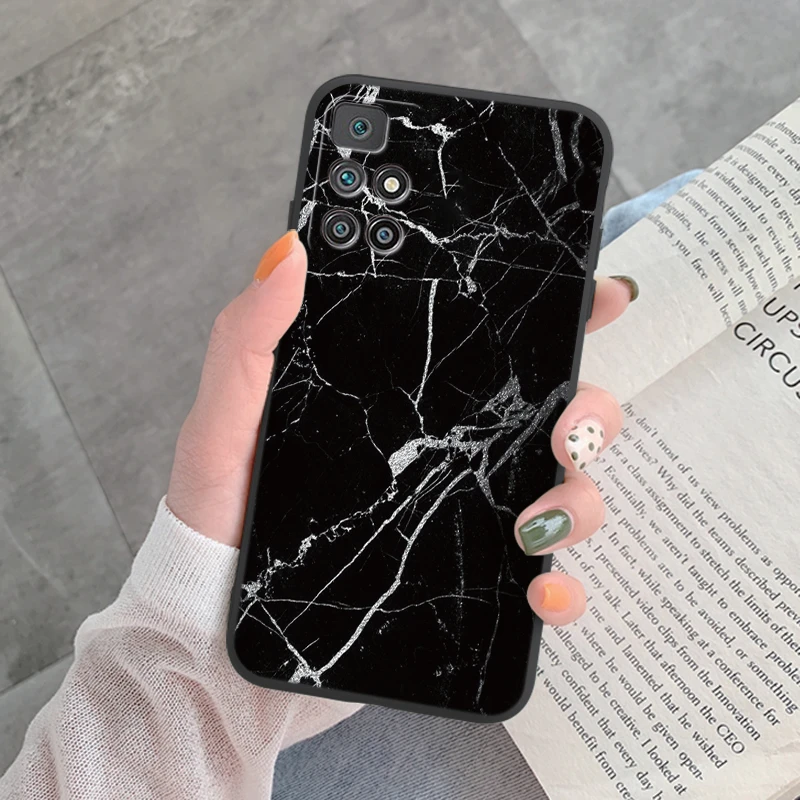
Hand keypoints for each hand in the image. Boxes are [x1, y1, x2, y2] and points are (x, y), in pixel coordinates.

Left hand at [166, 230, 634, 625]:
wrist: (219, 631)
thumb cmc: (220, 522)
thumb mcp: (227, 420)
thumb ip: (250, 337)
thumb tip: (291, 247)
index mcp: (407, 406)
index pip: (494, 350)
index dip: (557, 318)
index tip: (599, 297)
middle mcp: (447, 458)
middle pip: (553, 417)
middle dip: (588, 411)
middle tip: (566, 424)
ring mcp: (465, 523)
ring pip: (568, 493)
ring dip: (581, 499)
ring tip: (534, 521)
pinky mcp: (468, 589)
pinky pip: (546, 584)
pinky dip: (562, 588)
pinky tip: (539, 591)